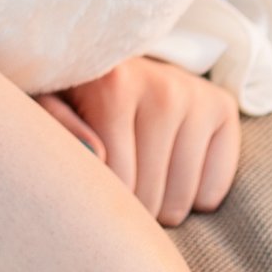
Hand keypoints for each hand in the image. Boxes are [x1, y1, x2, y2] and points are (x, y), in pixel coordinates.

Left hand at [34, 58, 241, 224]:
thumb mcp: (48, 107)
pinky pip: (212, 193)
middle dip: (131, 208)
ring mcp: (197, 98)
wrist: (114, 62)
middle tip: (115, 183)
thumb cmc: (72, 96)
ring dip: (160, 207)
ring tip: (139, 176)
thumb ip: (58, 130)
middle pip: (151, 197)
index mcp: (114, 85)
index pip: (119, 185)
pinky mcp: (222, 108)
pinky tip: (170, 170)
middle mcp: (163, 88)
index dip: (103, 202)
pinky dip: (193, 198)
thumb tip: (94, 154)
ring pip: (183, 201)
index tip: (89, 189)